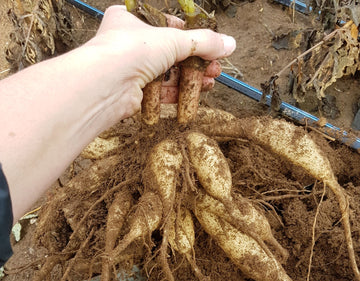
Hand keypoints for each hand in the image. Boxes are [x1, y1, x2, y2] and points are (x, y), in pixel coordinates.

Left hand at [86, 6, 235, 120]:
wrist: (105, 84)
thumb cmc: (130, 50)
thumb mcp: (174, 39)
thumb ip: (203, 42)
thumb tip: (230, 43)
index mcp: (131, 19)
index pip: (167, 24)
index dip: (190, 35)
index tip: (209, 45)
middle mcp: (128, 43)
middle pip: (170, 52)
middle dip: (195, 61)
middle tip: (215, 69)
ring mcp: (130, 69)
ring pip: (166, 73)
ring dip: (190, 78)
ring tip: (211, 82)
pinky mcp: (132, 93)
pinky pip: (159, 91)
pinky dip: (178, 93)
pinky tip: (196, 96)